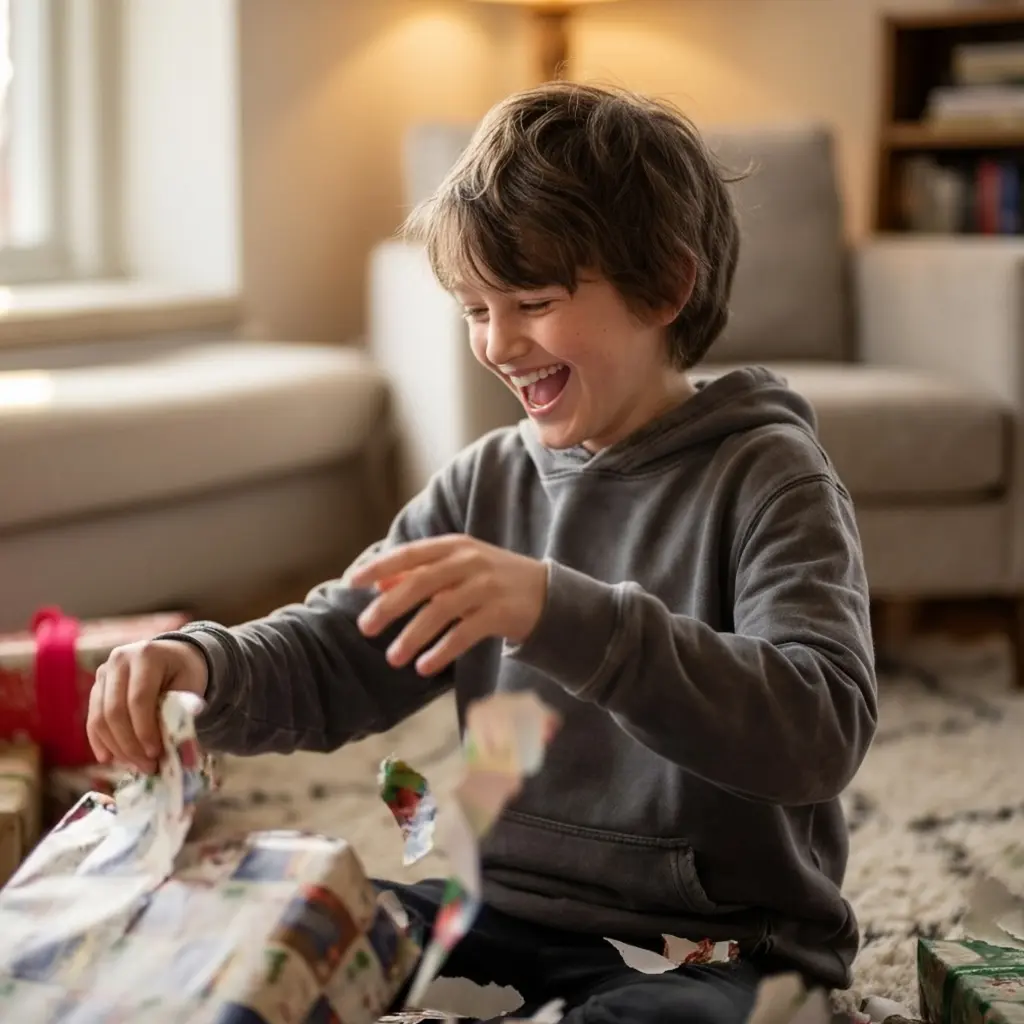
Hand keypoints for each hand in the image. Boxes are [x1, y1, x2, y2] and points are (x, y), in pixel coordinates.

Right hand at [86, 639, 209, 773]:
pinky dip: (100, 741)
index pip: (138, 699)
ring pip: (100, 718)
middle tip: (146, 766)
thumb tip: (180, 752)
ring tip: (135, 765)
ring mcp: (103, 672)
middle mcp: (119, 660)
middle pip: (115, 711)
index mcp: (146, 655)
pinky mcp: (96, 686)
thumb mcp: (191, 686)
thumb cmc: (184, 672)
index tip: (155, 754)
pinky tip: (109, 759)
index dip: (144, 730)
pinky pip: (92, 719)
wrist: (173, 655)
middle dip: (129, 744)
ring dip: (116, 747)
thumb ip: (182, 713)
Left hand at [348, 535, 547, 675]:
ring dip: (412, 635)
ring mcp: (486, 586)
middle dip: (389, 606)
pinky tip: (424, 667)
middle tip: (364, 628)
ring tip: (392, 658)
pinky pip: (464, 633)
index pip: (409, 554)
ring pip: (440, 609)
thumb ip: (420, 571)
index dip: (379, 567)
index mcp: (454, 545)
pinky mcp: (501, 612)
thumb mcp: (458, 567)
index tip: (352, 582)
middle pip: (421, 582)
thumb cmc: (492, 579)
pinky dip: (441, 651)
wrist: (548, 594)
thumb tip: (377, 582)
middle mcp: (469, 561)